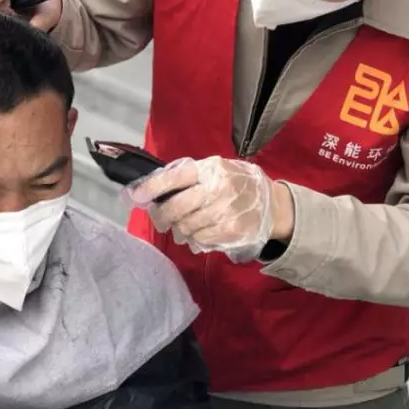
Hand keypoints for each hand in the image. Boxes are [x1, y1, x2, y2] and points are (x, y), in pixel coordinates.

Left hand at [126, 156, 293, 263]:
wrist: (272, 203)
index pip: (175, 176)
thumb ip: (188, 177)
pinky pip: (200, 240)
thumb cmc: (236, 183)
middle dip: (162, 216)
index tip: (136, 196)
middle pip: (175, 207)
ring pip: (185, 227)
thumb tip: (149, 191)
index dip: (152, 187)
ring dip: (179, 230)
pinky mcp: (232, 231)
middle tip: (160, 220)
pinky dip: (195, 240)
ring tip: (183, 228)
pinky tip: (198, 235)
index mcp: (211, 168)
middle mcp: (218, 187)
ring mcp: (226, 211)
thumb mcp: (216, 169)